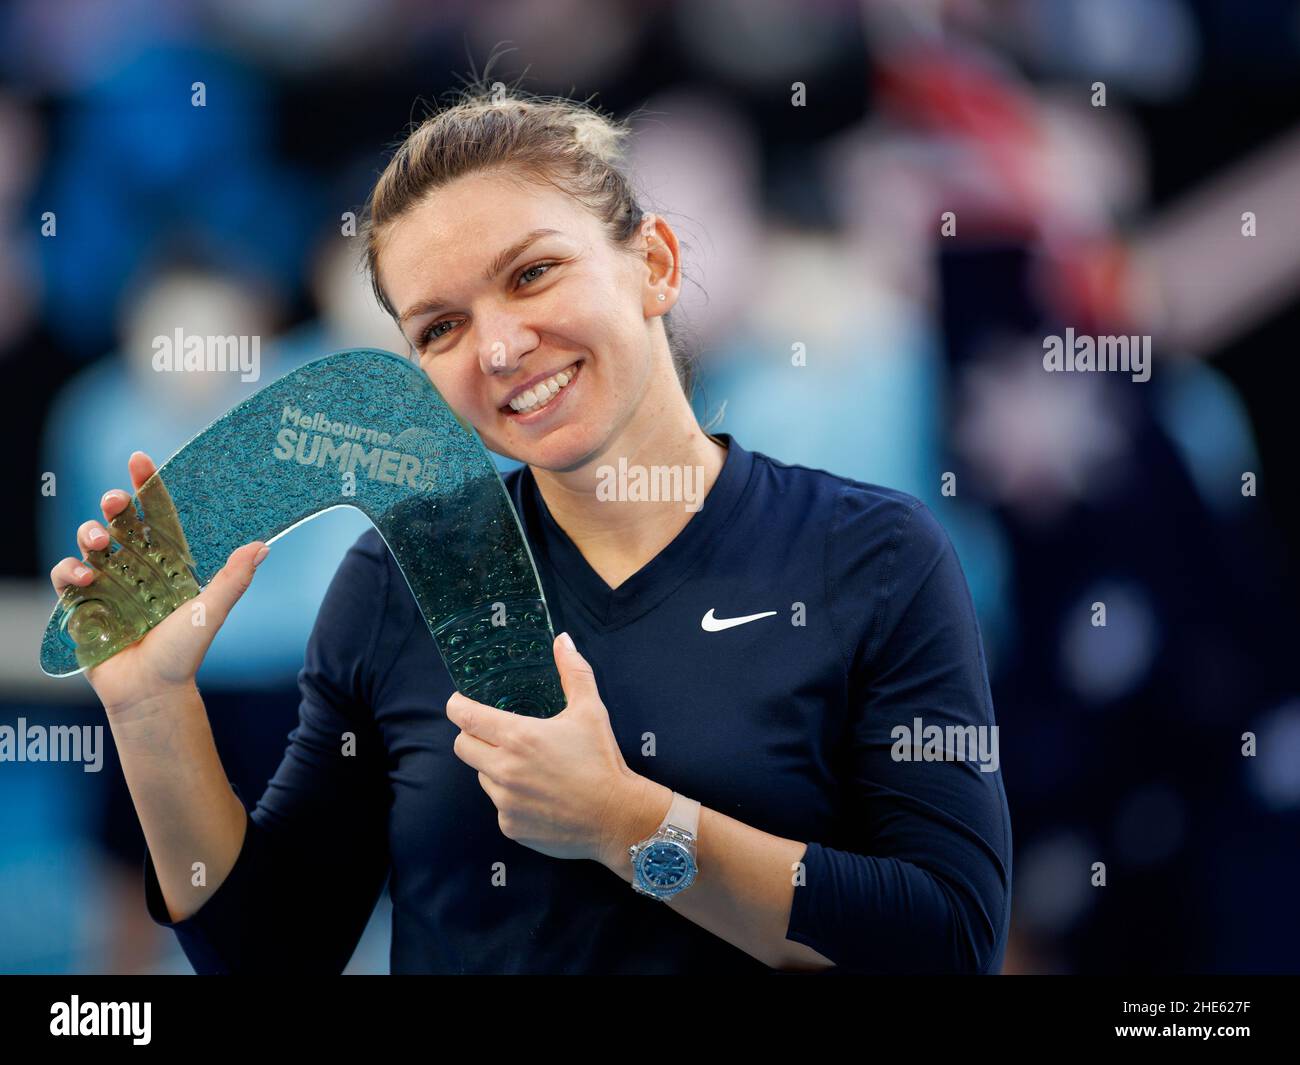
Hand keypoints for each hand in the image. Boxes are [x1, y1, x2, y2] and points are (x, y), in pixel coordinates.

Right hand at [48, 450, 269, 717]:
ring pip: (89, 542)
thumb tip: (263, 546)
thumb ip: (234, 579)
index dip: (146, 486)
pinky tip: (86, 579)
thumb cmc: (185, 653)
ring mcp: (106, 583)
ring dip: (90, 534)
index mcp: (165, 562)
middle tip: (115, 501)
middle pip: (118, 521)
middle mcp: (135, 566)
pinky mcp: (83, 604)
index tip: (140, 459)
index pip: (154, 516)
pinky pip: (67, 576)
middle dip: (113, 504)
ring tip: (101, 544)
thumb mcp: (211, 611)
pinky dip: (71, 571)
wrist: (153, 692)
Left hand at [445, 632, 668, 863]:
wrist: (617, 817)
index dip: (457, 706)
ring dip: (495, 768)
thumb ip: (573, 672)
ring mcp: (504, 801)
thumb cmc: (602, 760)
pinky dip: (511, 797)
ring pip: (482, 776)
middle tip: (495, 733)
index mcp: (518, 737)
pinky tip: (538, 794)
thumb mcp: (590, 710)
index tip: (460, 702)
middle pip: (463, 746)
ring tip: (529, 767)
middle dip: (473, 736)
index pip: (465, 717)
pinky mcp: (509, 826)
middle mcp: (504, 770)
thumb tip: (563, 640)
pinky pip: (499, 805)